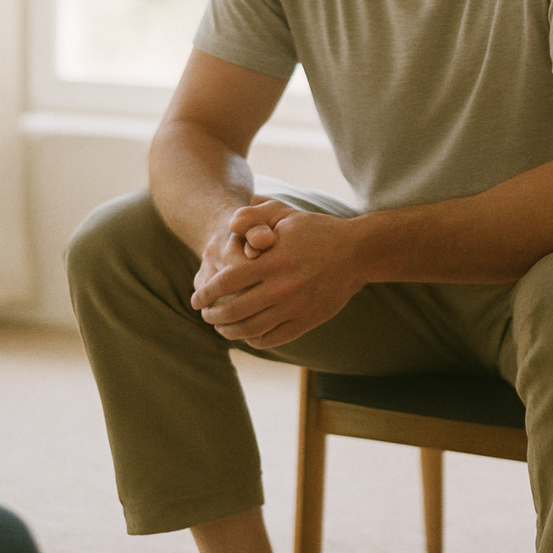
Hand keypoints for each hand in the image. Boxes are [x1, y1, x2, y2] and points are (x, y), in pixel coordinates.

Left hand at [190, 200, 364, 348]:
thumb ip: (253, 216)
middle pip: (233, 311)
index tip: (195, 299)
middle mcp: (282, 287)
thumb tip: (228, 225)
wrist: (356, 253)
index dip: (205, 293)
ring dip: (229, 332)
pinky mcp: (307, 321)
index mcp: (273, 260)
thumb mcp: (284, 214)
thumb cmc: (315, 230)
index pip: (226, 283)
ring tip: (221, 327)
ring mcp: (295, 307)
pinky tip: (247, 333)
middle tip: (205, 314)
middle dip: (212, 316)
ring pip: (250, 330)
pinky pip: (272, 338)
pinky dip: (253, 339)